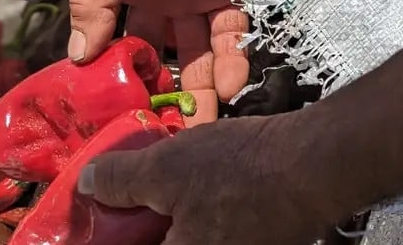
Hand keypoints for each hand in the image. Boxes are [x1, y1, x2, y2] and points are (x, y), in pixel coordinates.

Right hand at [68, 0, 262, 105]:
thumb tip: (78, 56)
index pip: (115, 43)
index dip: (117, 77)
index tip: (117, 115)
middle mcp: (158, 2)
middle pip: (159, 59)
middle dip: (162, 96)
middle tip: (166, 135)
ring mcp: (196, 0)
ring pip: (197, 55)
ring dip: (200, 89)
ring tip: (203, 124)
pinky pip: (231, 36)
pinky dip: (231, 60)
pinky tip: (230, 84)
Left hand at [78, 113, 337, 244]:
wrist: (316, 166)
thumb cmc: (239, 170)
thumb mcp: (165, 167)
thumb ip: (120, 181)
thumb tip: (87, 184)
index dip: (107, 238)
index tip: (95, 224)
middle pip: (161, 243)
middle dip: (138, 229)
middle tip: (121, 206)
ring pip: (187, 238)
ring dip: (168, 223)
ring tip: (157, 194)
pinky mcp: (255, 243)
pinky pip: (210, 234)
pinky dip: (194, 219)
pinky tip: (194, 190)